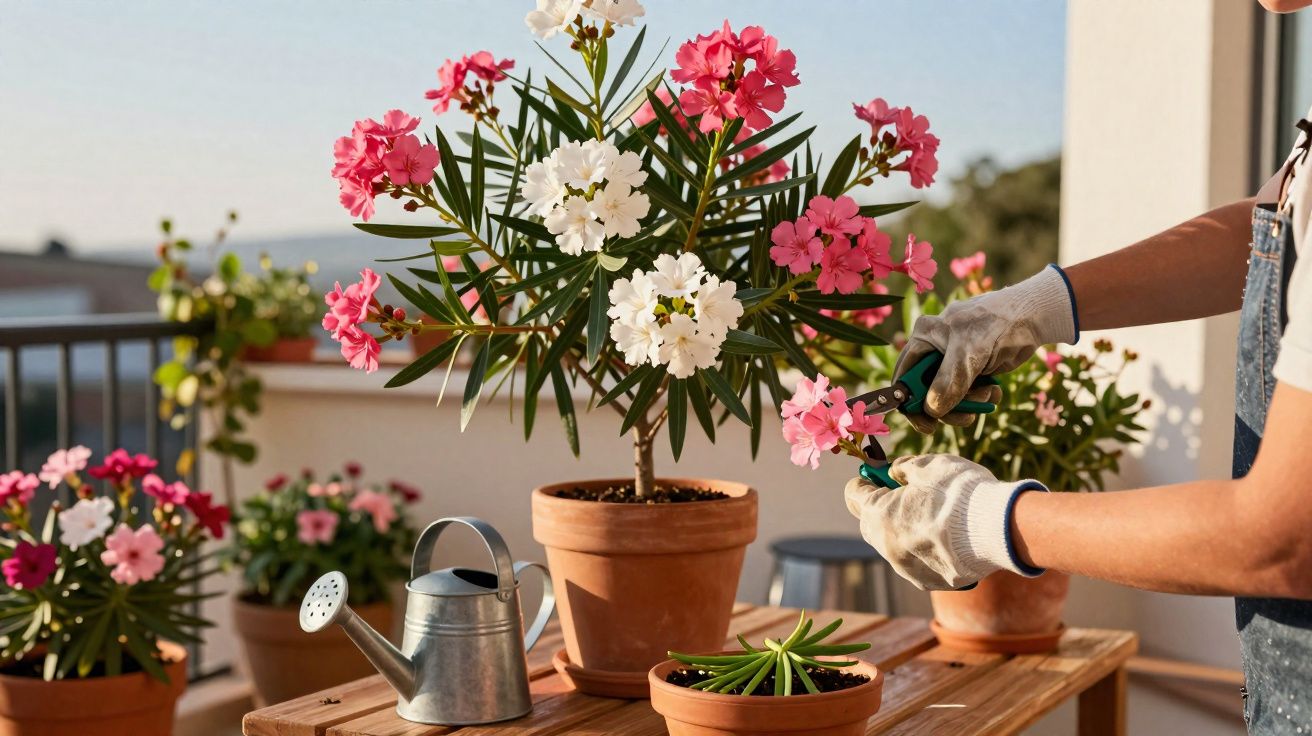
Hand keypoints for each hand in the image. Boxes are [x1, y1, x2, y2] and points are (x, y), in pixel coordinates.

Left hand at [844, 454, 1046, 590]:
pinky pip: (917, 562)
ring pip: (894, 545)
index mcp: (878, 514)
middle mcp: (886, 546)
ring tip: (933, 516)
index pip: (854, 494)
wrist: (997, 529)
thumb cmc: (959, 492)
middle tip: (906, 493)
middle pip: (871, 523)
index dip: (866, 481)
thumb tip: (896, 473)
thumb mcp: (928, 466)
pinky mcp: (929, 581)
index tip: (878, 474)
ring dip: (904, 530)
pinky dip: (925, 549)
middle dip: (881, 507)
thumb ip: (904, 468)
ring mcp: (906, 568)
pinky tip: (946, 538)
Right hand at [896, 265, 1076, 432]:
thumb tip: (932, 410)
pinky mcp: (970, 369)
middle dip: (946, 407)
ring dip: (968, 404)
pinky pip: (966, 394)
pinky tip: (994, 391)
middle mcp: (933, 350)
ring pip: (947, 397)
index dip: (909, 403)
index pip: (904, 376)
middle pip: (925, 392)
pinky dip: (980, 399)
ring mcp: (952, 361)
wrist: (1033, 317)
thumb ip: (948, 381)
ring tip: (987, 396)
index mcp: (923, 337)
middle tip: (965, 418)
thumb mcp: (969, 352)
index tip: (926, 425)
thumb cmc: (997, 324)